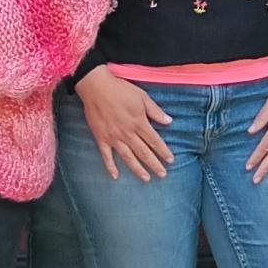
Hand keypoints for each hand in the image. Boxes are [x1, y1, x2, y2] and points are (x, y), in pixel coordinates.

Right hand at [74, 66, 173, 181]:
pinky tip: (115, 176)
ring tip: (146, 179)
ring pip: (128, 157)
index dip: (163, 151)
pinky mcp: (100, 138)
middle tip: (162, 175)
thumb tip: (169, 121)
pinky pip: (106, 156)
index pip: (155, 141)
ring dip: (137, 169)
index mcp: (139, 123)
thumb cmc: (121, 90)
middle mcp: (127, 133)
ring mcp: (113, 138)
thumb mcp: (143, 97)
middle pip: (143, 152)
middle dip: (154, 164)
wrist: (96, 87)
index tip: (170, 160)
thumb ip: (155, 111)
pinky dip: (110, 167)